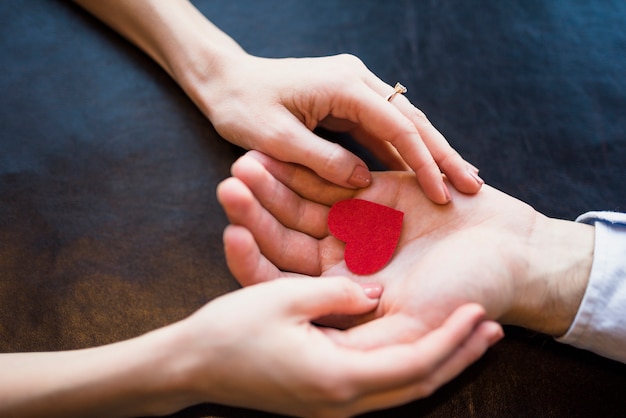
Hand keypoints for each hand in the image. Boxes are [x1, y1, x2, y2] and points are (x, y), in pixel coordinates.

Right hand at [174, 278, 501, 417]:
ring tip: (469, 338)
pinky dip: (409, 365)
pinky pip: (382, 386)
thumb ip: (339, 295)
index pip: (415, 363)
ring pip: (403, 389)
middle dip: (459, 356)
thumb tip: (376, 294)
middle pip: (419, 384)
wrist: (191, 368)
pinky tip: (419, 346)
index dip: (451, 338)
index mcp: (339, 377)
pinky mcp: (324, 399)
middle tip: (493, 330)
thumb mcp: (285, 298)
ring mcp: (334, 405)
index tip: (479, 312)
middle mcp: (343, 401)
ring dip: (439, 362)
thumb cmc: (231, 331)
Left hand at [187, 52, 482, 202]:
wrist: (226, 79)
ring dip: (431, 153)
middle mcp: (357, 80)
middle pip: (411, 121)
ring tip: (462, 182)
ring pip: (404, 123)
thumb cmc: (242, 106)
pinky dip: (407, 150)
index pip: (397, 126)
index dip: (424, 161)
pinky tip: (426, 170)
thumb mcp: (275, 137)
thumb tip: (363, 181)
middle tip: (475, 186)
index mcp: (343, 86)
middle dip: (443, 154)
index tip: (444, 193)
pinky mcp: (349, 99)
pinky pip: (385, 127)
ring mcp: (355, 87)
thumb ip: (321, 159)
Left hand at [217, 151, 593, 346]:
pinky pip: (336, 176)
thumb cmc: (466, 294)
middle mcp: (344, 258)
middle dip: (256, 211)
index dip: (254, 257)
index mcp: (342, 293)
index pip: (283, 278)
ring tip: (245, 162)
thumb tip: (302, 347)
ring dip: (276, 183)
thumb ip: (359, 338)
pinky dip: (311, 165)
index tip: (231, 233)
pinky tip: (283, 150)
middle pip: (286, 234)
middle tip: (228, 185)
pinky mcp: (377, 191)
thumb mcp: (410, 329)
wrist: (513, 255)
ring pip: (305, 201)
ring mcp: (359, 222)